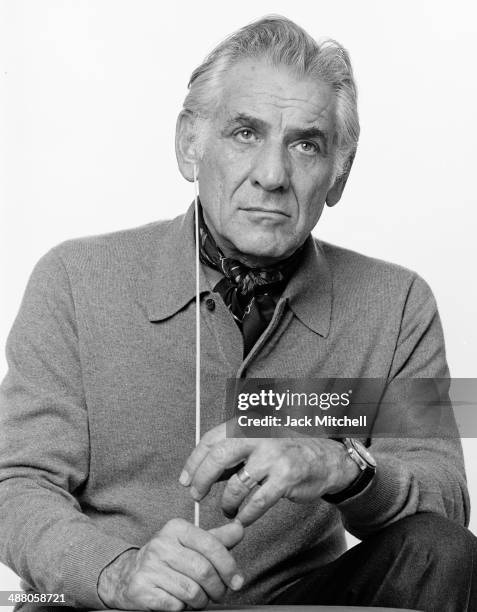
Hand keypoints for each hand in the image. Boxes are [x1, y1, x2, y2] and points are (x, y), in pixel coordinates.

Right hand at [97, 518, 243, 610]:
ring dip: (202, 601)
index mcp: (177, 528)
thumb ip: (217, 538)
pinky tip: (179, 601)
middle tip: (219, 594)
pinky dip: (183, 608)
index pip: (211, 545)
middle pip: (204, 571)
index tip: (237, 580)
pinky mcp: (142, 589)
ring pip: (192, 591)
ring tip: (199, 598)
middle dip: (218, 588)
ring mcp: (150, 567)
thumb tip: (239, 529)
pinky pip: (176, 605)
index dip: (229, 566)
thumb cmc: (168, 558)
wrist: (128, 574)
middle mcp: (161, 544)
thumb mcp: (191, 543)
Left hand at [180, 422, 359, 525]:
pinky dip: (246, 514)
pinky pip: (256, 502)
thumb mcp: (257, 441)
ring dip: (227, 502)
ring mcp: (273, 455)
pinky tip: (243, 518)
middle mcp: (259, 434)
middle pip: (218, 457)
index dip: (194, 461)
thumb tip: (201, 471)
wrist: (326, 458)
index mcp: (248, 423)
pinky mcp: (285, 477)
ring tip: (228, 509)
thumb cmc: (286, 450)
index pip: (212, 439)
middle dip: (202, 479)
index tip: (185, 479)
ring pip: (236, 484)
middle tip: (196, 495)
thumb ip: (232, 453)